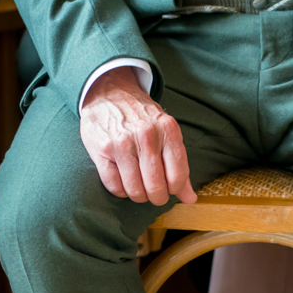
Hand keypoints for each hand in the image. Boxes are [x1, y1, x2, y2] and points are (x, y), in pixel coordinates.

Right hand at [79, 67, 196, 205]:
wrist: (109, 94)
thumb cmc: (142, 118)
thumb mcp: (166, 133)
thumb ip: (179, 165)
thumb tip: (190, 198)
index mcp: (168, 131)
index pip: (177, 176)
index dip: (174, 190)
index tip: (170, 189)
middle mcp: (146, 136)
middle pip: (156, 187)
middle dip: (157, 197)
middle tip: (154, 195)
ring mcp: (122, 143)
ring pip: (134, 189)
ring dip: (138, 196)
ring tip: (139, 189)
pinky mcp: (102, 150)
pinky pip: (113, 186)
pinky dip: (120, 191)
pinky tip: (124, 184)